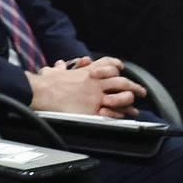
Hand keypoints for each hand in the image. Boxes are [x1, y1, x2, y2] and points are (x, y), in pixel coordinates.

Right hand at [26, 56, 146, 117]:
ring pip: (121, 96)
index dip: (117, 66)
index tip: (122, 69)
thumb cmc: (46, 82)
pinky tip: (124, 118)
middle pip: (121, 81)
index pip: (109, 64)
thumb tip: (58, 65)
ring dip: (130, 102)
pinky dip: (119, 115)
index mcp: (88, 71)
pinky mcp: (93, 109)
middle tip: (140, 91)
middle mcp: (96, 82)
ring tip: (135, 109)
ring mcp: (96, 95)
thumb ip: (60, 69)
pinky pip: (111, 112)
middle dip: (133, 87)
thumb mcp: (55, 71)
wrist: (41, 91)